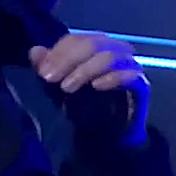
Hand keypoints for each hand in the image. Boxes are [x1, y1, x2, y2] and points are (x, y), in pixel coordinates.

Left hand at [30, 33, 149, 144]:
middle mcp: (114, 50)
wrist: (109, 137)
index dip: (59, 52)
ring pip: (109, 56)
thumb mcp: (59, 87)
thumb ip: (48, 68)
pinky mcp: (141, 85)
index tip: (42, 72)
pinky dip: (112, 78)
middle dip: (68, 59)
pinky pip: (130, 74)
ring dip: (85, 70)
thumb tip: (34, 51)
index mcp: (95, 47)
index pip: (77, 39)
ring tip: (67, 87)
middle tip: (50, 79)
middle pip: (93, 43)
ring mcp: (130, 66)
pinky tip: (96, 87)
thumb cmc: (85, 107)